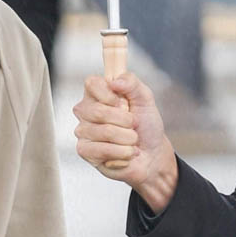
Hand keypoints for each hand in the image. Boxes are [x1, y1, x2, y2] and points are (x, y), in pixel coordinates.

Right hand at [73, 73, 177, 211]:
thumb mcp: (146, 100)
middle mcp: (85, 111)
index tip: (124, 103)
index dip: (109, 94)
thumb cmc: (146, 127)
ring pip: (105, 132)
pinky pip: (104, 150)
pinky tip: (125, 153)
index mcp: (97, 94)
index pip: (91, 83)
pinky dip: (124, 153)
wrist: (152, 155)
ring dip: (128, 139)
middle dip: (126, 121)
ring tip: (131, 141)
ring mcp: (83, 131)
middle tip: (133, 125)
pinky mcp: (84, 151)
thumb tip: (115, 81)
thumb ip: (132, 84)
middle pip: (98, 110)